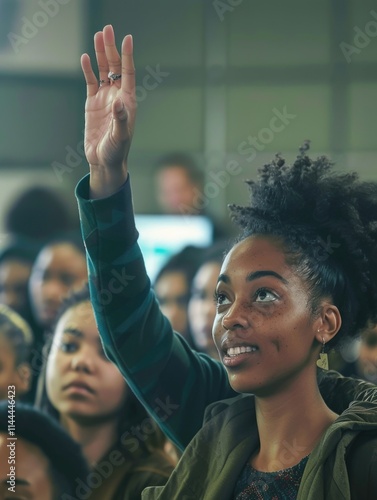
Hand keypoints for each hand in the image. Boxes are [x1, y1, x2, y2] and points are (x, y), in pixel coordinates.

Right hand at [80, 25, 135, 197]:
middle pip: (115, 67)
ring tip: (98, 36)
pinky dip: (89, 70)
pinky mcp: (93, 105)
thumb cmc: (116, 151)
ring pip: (103, 72)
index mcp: (127, 102)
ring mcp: (105, 99)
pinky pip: (91, 83)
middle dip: (112, 49)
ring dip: (101, 55)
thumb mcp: (121, 136)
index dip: (127, 56)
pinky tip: (86, 58)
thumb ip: (121, 119)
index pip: (128, 73)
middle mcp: (117, 97)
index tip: (127, 38)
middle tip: (108, 29)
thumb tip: (119, 102)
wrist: (104, 161)